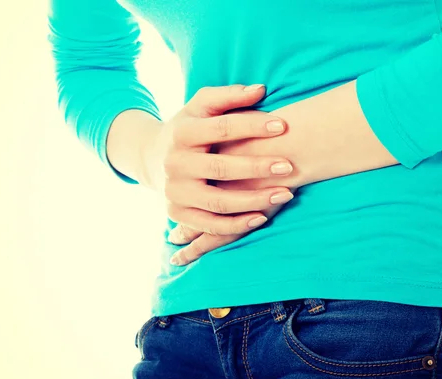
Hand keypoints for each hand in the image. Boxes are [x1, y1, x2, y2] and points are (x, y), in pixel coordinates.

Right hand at [140, 84, 295, 261]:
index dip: (252, 126)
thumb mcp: (200, 107)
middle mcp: (174, 164)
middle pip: (220, 168)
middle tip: (289, 166)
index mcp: (181, 133)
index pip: (220, 128)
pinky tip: (262, 218)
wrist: (152, 159)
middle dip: (257, 167)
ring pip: (218, 202)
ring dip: (254, 200)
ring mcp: (174, 192)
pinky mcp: (177, 214)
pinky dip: (237, 225)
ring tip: (285, 194)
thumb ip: (228, 96)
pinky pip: (210, 225)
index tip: (282, 126)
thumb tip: (260, 90)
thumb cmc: (189, 128)